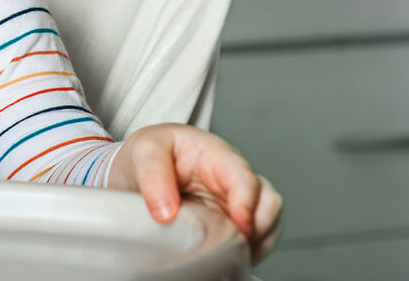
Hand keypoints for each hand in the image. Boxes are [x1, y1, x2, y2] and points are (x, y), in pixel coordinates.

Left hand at [110, 123, 282, 262]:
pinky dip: (247, 251)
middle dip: (256, 230)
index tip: (237, 229)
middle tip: (230, 249)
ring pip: (267, 223)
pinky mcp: (232, 219)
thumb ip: (153, 176)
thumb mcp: (144, 150)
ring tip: (228, 257)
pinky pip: (255, 238)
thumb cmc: (152, 151)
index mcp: (216, 154)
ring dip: (255, 244)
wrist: (141, 164)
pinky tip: (228, 258)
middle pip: (267, 203)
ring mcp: (235, 199)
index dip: (246, 206)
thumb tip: (167, 212)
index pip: (244, 178)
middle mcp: (233, 176)